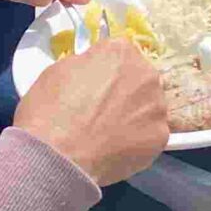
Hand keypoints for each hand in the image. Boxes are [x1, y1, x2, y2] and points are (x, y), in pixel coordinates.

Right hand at [12, 38, 168, 186]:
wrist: (57, 158)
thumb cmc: (50, 112)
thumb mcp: (57, 71)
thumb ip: (85, 64)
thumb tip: (93, 70)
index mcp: (121, 52)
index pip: (119, 54)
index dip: (105, 70)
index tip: (94, 84)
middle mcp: (146, 74)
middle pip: (139, 78)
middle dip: (124, 91)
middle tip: (101, 111)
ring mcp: (157, 107)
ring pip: (148, 107)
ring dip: (133, 115)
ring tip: (108, 134)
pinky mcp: (160, 136)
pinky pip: (149, 134)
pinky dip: (136, 141)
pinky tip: (115, 149)